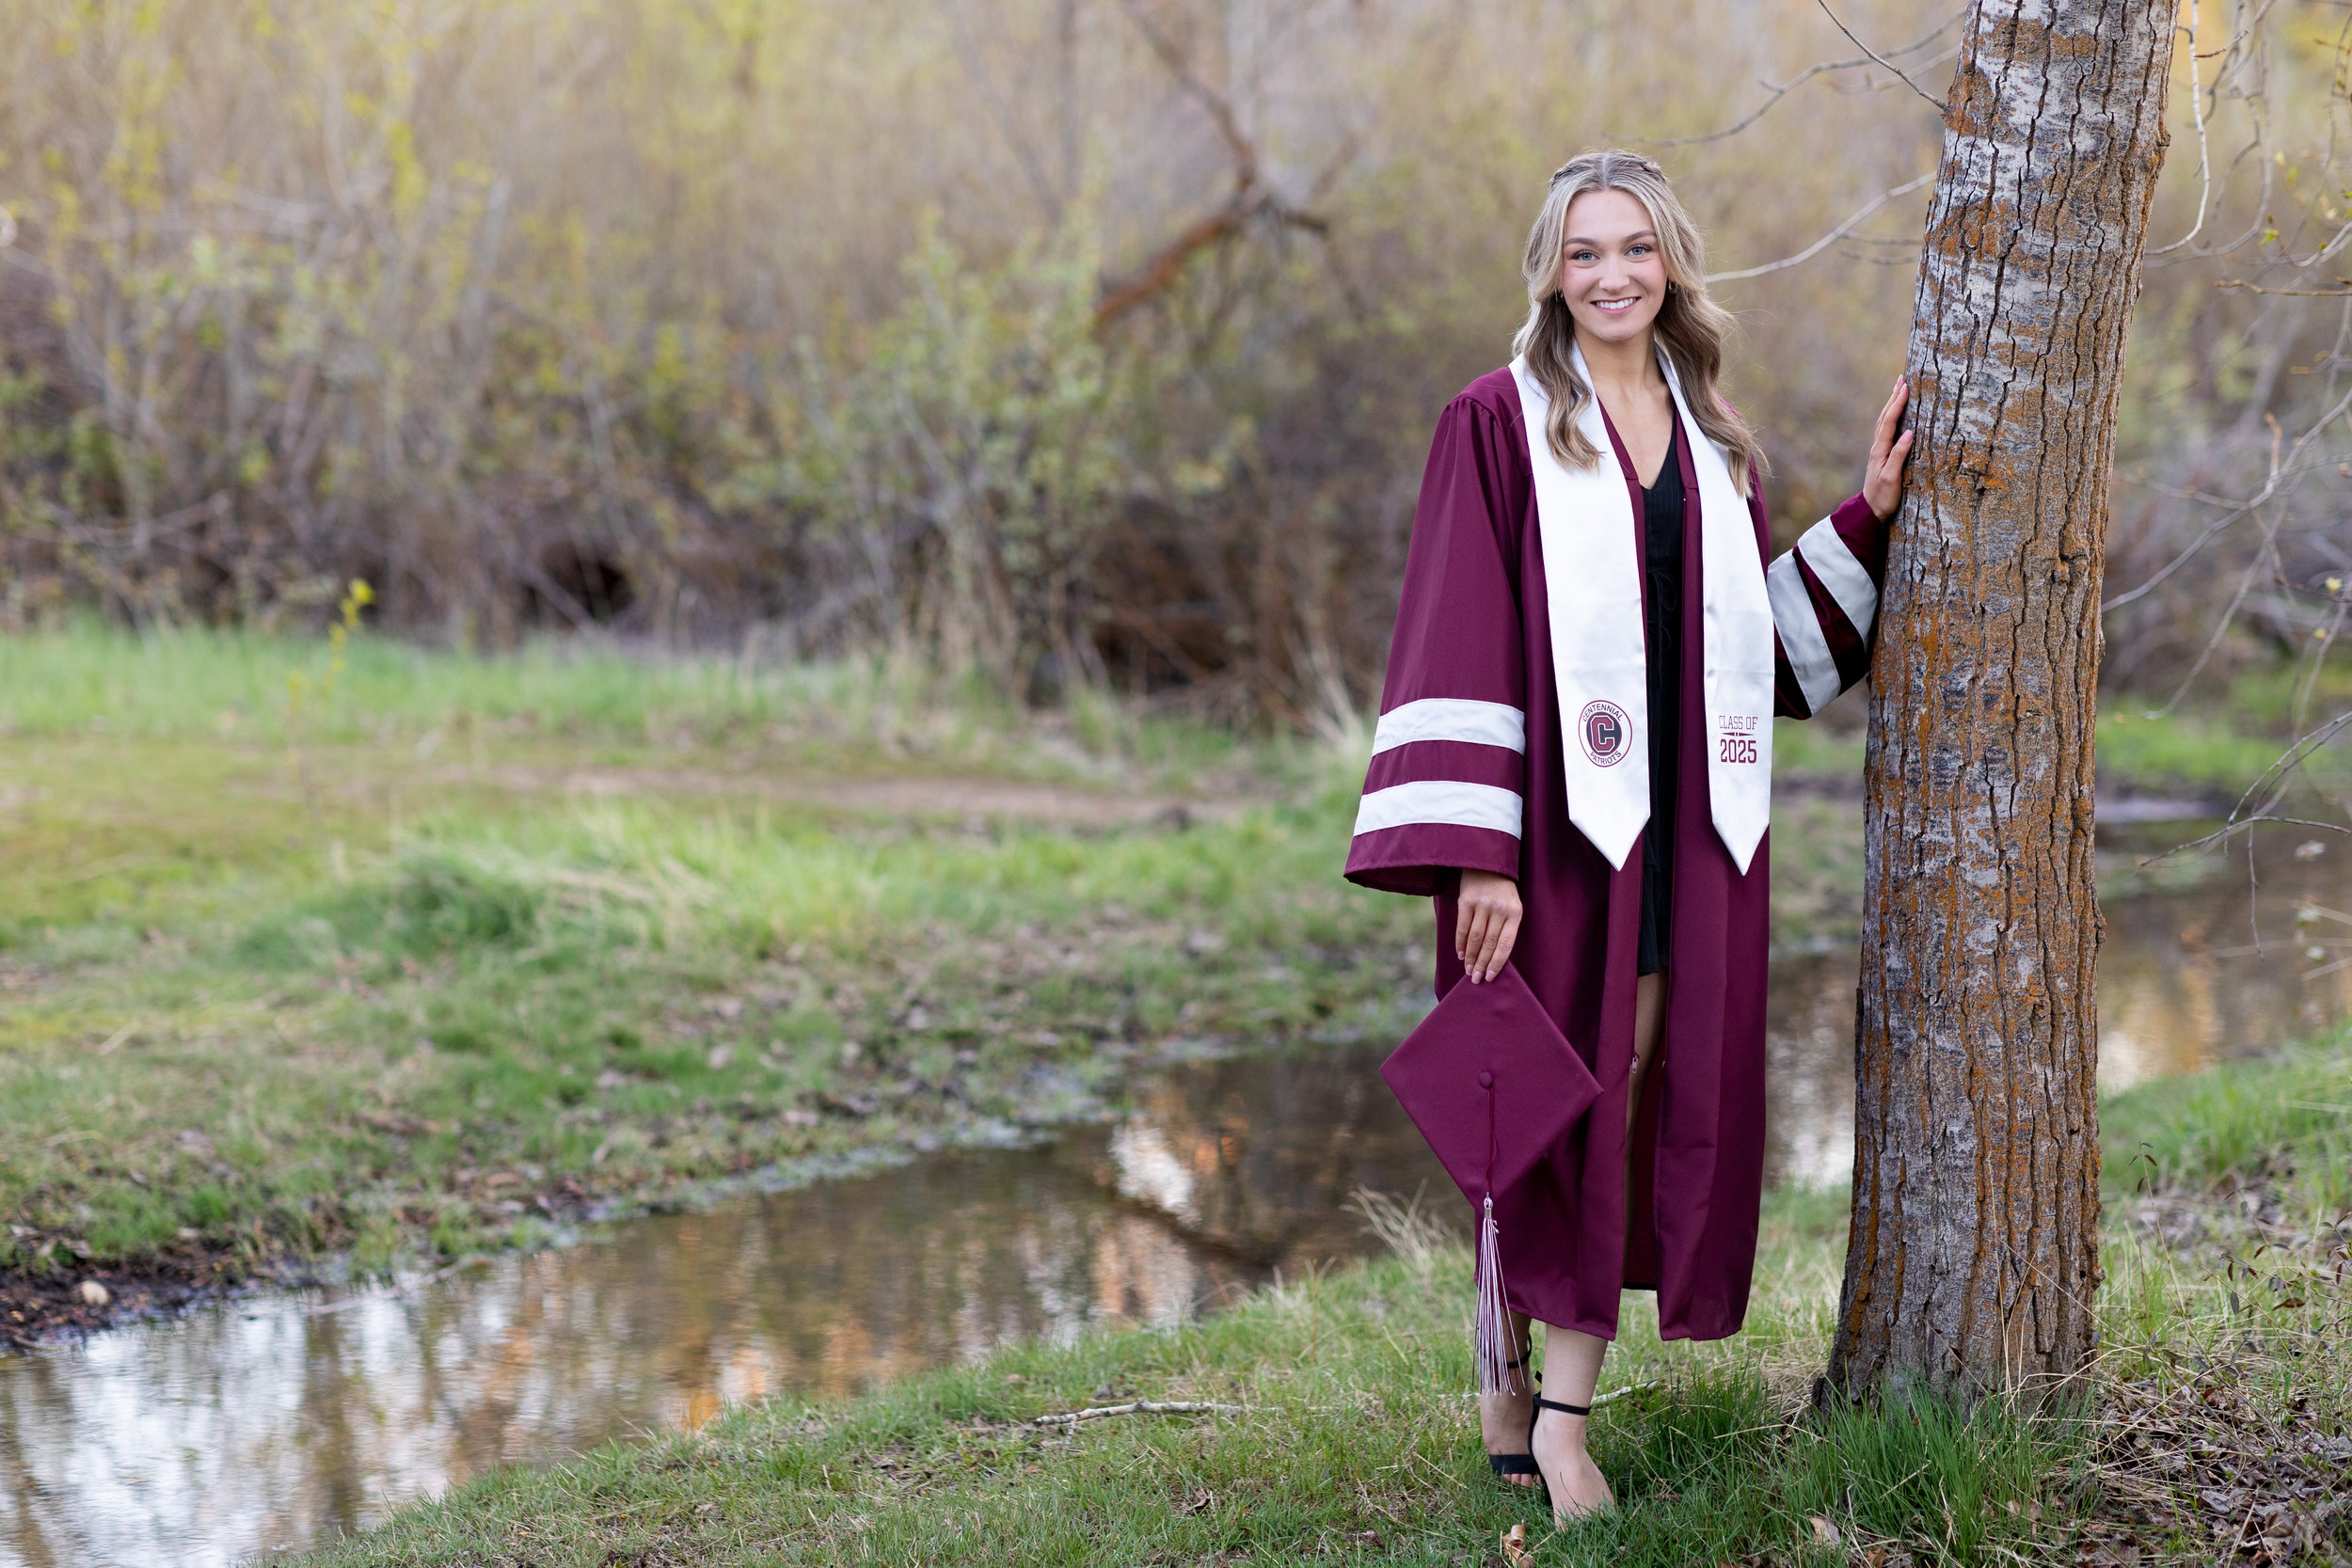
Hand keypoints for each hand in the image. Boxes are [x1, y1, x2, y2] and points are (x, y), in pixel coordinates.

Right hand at [1455, 869, 1521, 982]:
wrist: (1487, 863)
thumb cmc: (1502, 891)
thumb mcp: (1512, 905)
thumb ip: (1506, 927)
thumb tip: (1495, 957)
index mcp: (1515, 912)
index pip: (1506, 943)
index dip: (1497, 962)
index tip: (1490, 977)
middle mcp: (1499, 908)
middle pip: (1489, 943)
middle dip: (1481, 964)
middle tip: (1476, 979)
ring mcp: (1481, 904)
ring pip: (1474, 938)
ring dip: (1470, 957)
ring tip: (1468, 970)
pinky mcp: (1466, 900)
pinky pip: (1462, 927)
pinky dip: (1460, 943)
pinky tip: (1461, 954)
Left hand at [1863, 375, 1914, 521]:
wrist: (1871, 511)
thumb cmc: (1883, 496)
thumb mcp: (1892, 477)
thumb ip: (1899, 455)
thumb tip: (1909, 433)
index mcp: (1880, 450)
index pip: (1890, 422)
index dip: (1898, 403)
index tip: (1905, 387)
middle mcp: (1878, 447)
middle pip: (1885, 417)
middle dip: (1894, 397)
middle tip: (1902, 379)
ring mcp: (1879, 450)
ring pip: (1885, 421)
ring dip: (1892, 404)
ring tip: (1899, 389)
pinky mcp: (1883, 455)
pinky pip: (1887, 430)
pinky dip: (1892, 417)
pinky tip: (1896, 414)